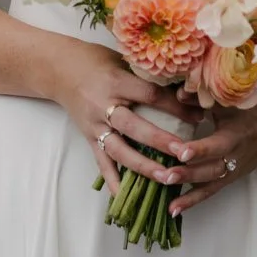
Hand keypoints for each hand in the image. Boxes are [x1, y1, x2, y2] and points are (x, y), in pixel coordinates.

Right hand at [53, 40, 189, 194]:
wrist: (58, 70)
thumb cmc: (95, 60)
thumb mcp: (122, 59)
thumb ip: (148, 75)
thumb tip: (185, 86)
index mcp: (116, 82)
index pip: (150, 96)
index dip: (175, 107)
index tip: (198, 115)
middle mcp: (104, 106)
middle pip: (136, 127)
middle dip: (162, 142)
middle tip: (186, 153)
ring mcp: (95, 126)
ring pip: (120, 151)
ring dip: (144, 167)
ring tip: (167, 179)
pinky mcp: (88, 138)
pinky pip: (102, 163)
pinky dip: (113, 181)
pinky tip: (126, 197)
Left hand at [167, 91, 256, 218]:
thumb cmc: (250, 111)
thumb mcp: (229, 102)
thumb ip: (203, 98)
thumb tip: (179, 93)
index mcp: (235, 134)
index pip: (217, 144)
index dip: (200, 149)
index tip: (180, 151)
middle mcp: (234, 156)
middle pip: (211, 169)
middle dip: (188, 173)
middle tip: (166, 176)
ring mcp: (232, 171)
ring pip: (210, 184)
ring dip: (187, 191)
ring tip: (166, 193)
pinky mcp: (229, 179)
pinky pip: (210, 192)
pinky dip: (192, 201)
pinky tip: (173, 209)